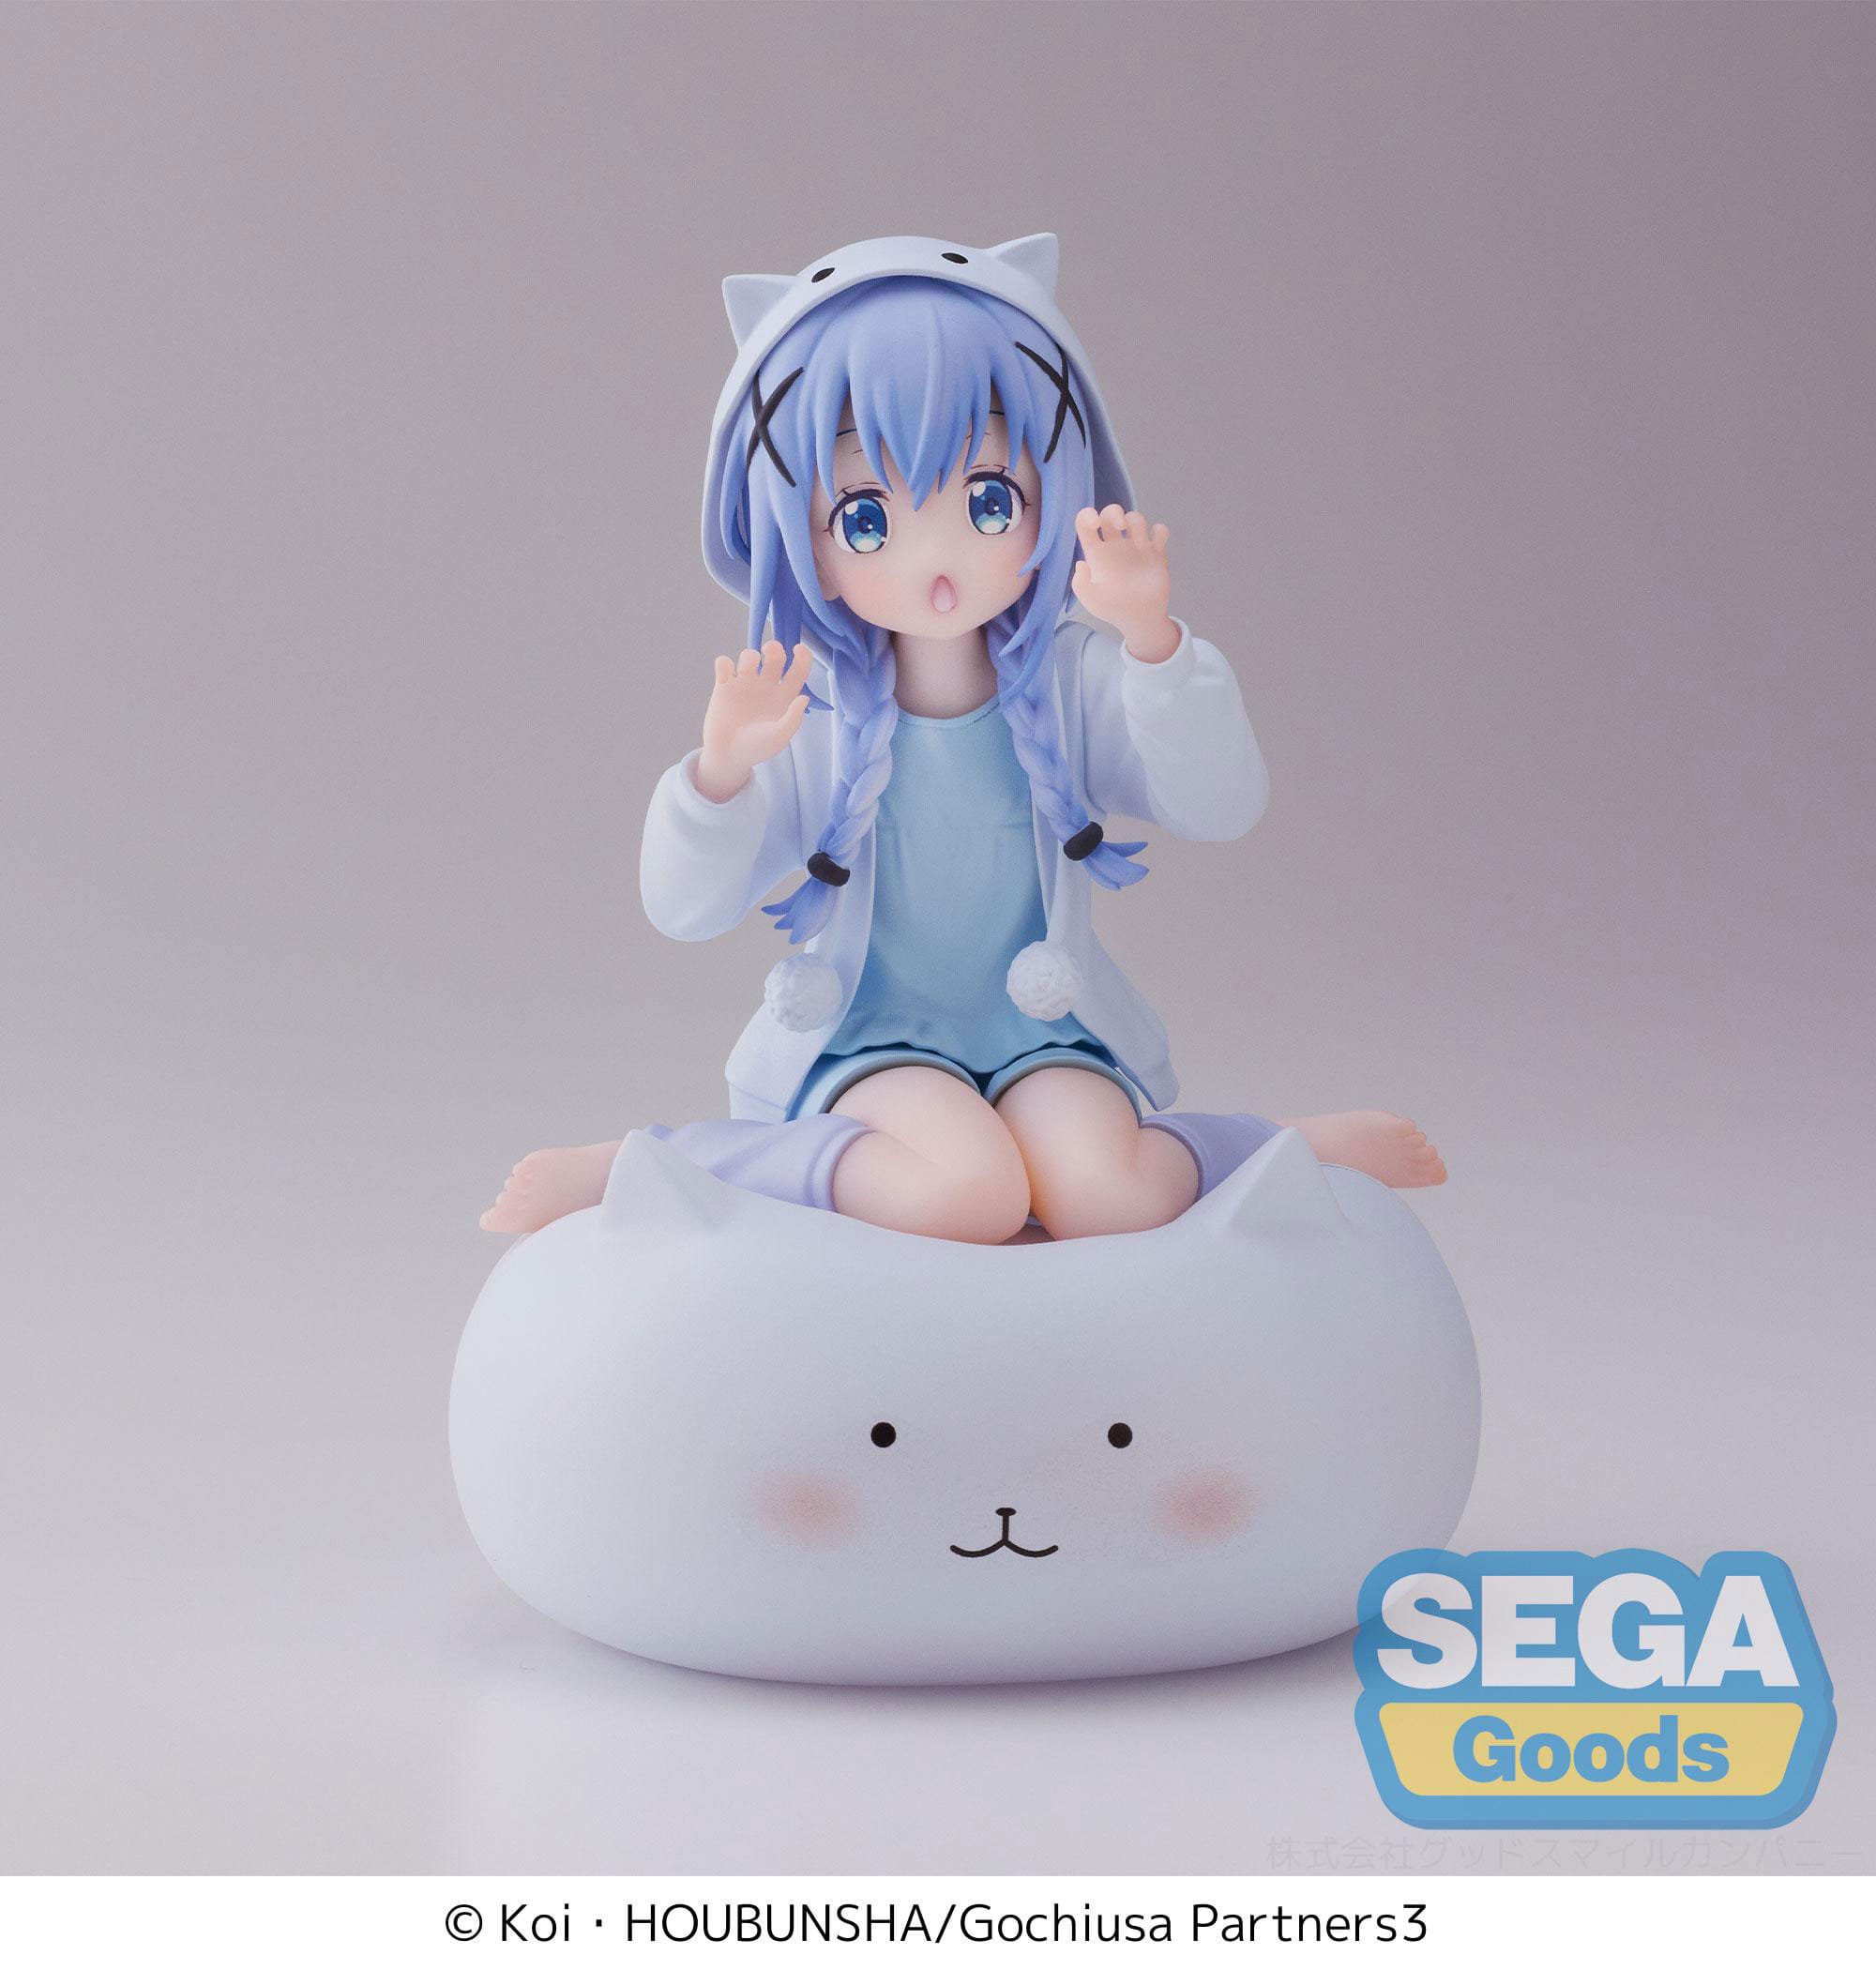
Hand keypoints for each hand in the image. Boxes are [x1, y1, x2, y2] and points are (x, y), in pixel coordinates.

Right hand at [695, 640, 811, 802]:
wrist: (728, 756)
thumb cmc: (757, 749)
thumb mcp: (779, 737)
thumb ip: (793, 718)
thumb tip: (804, 698)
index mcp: (784, 696)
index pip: (798, 669)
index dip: (802, 655)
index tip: (797, 648)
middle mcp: (766, 687)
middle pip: (773, 655)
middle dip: (773, 647)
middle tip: (769, 652)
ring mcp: (744, 685)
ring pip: (748, 655)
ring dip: (748, 656)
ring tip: (745, 671)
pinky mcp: (724, 687)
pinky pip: (723, 663)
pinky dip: (724, 663)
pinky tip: (726, 677)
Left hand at [1070, 506, 1178, 662]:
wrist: (1140, 619)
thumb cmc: (1113, 610)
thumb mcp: (1091, 600)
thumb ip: (1080, 584)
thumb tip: (1081, 563)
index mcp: (1096, 553)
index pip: (1085, 523)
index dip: (1087, 515)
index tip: (1095, 523)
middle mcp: (1115, 546)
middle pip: (1111, 513)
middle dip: (1115, 511)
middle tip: (1120, 525)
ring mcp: (1136, 548)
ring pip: (1136, 518)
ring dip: (1138, 523)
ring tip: (1141, 545)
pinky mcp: (1156, 553)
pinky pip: (1159, 530)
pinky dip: (1159, 530)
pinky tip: (1156, 544)